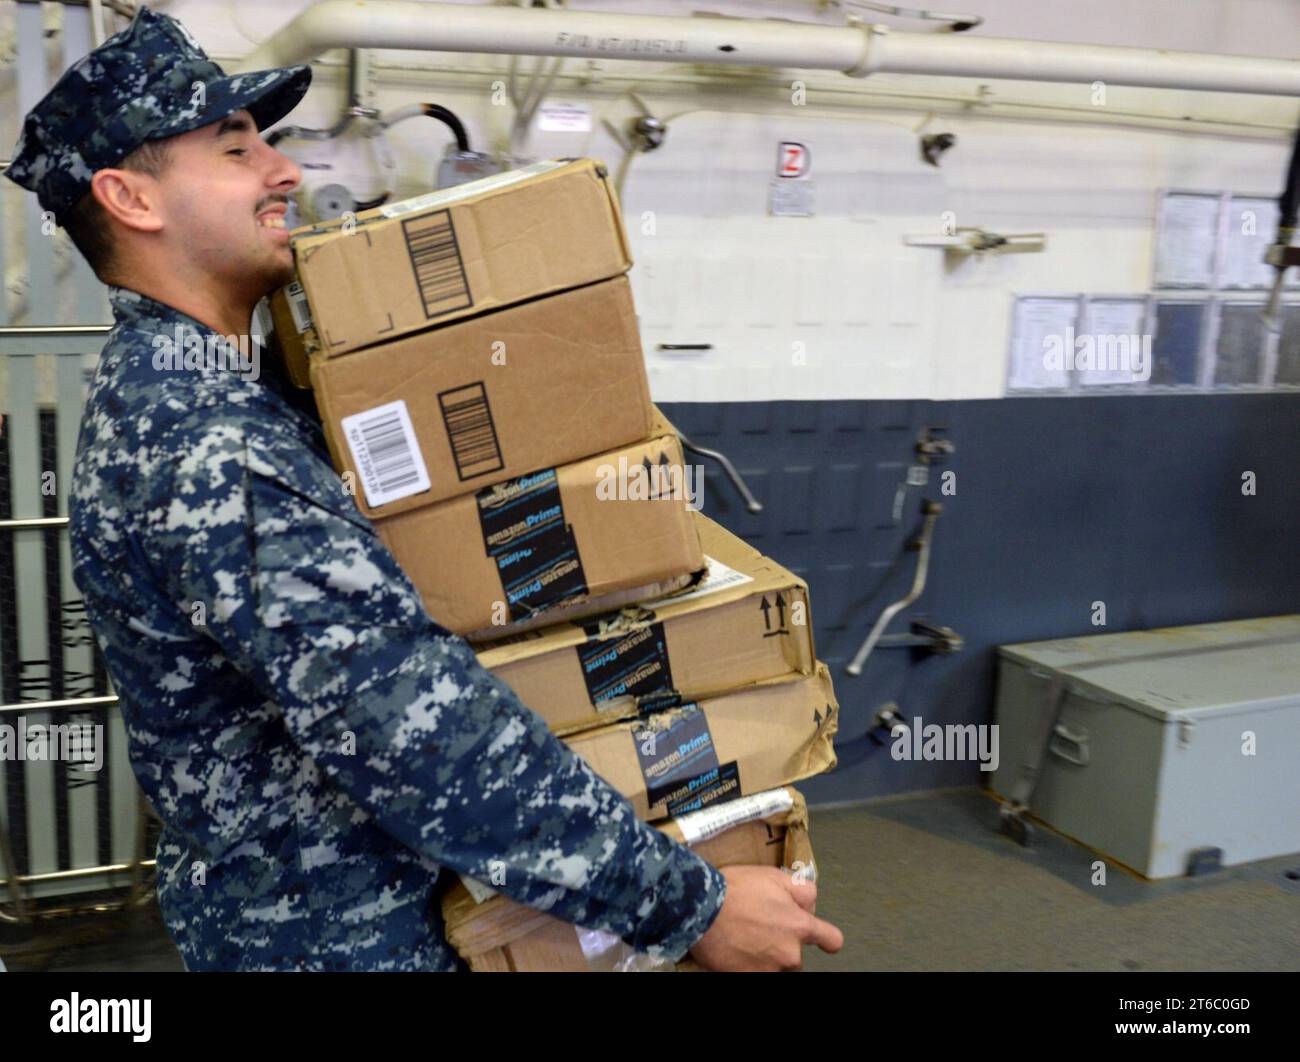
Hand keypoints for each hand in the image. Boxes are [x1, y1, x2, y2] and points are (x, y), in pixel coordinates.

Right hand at [688, 865, 842, 970]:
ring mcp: (768, 970)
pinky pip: (754, 971)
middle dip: (782, 941)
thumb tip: (811, 903)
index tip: (820, 938)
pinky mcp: (747, 978)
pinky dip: (747, 963)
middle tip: (759, 925)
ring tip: (743, 935)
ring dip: (764, 954)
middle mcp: (789, 953)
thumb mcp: (774, 876)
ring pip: (774, 964)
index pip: (832, 940)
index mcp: (799, 926)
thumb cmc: (734, 890)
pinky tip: (735, 947)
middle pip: (795, 953)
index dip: (825, 938)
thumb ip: (802, 890)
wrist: (699, 908)